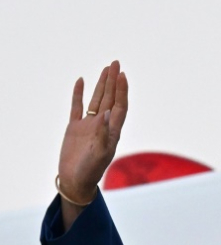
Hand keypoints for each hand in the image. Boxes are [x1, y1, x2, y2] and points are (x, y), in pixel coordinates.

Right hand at [58, 60, 128, 204]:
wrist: (76, 182)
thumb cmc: (91, 171)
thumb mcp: (100, 154)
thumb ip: (103, 134)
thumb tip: (106, 113)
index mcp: (113, 131)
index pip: (120, 106)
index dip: (122, 91)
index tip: (122, 75)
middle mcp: (103, 125)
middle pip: (110, 98)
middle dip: (114, 81)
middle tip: (116, 63)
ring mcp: (89, 125)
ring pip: (97, 100)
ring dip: (101, 84)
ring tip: (106, 68)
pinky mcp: (75, 128)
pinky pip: (78, 107)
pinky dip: (79, 94)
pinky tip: (81, 81)